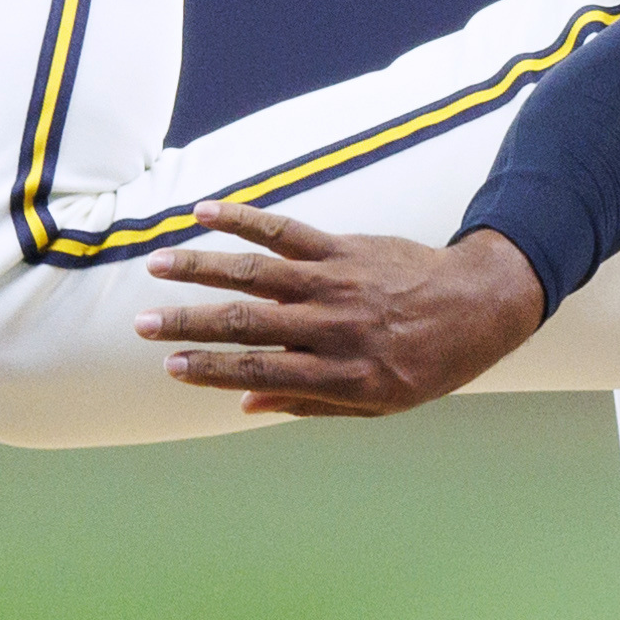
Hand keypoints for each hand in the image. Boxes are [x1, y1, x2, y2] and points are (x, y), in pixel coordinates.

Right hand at [135, 203, 548, 417]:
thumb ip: (312, 405)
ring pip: (257, 273)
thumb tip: (246, 406)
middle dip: (189, 324)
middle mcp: (335, 328)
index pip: (262, 373)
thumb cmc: (428, 362)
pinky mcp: (343, 249)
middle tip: (140, 324)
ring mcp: (337, 284)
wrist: (479, 305)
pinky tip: (202, 213)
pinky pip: (285, 231)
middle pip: (248, 325)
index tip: (170, 367)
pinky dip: (243, 220)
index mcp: (343, 374)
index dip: (212, 371)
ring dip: (201, 268)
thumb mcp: (380, 403)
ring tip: (155, 265)